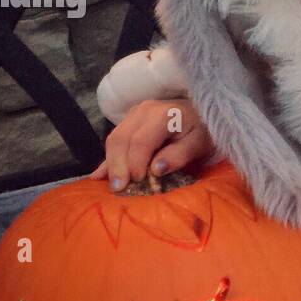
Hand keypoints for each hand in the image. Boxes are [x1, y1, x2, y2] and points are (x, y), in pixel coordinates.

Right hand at [89, 98, 215, 190]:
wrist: (201, 113)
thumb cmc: (202, 130)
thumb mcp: (199, 144)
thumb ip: (179, 156)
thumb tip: (156, 170)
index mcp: (162, 115)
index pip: (141, 142)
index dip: (136, 164)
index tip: (139, 183)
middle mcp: (143, 110)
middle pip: (121, 140)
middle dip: (118, 166)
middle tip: (119, 190)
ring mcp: (134, 114)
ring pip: (114, 139)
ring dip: (112, 164)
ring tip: (114, 186)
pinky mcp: (129, 121)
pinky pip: (115, 140)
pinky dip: (108, 159)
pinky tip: (98, 176)